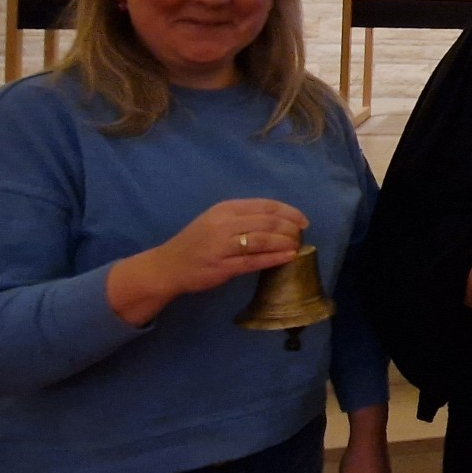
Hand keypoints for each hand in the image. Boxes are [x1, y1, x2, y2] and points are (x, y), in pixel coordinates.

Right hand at [106, 198, 309, 325]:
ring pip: (263, 241)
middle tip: (303, 234)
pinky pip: (254, 261)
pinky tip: (288, 257)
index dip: (288, 212)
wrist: (168, 266)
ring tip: (298, 245)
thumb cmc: (197, 242)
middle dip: (290, 228)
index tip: (303, 219)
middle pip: (267, 222)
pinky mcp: (223, 267)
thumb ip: (242, 217)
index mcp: (225, 209)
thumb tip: (279, 220)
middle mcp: (224, 224)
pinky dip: (274, 258)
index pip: (265, 205)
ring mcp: (223, 246)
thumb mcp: (216, 220)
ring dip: (285, 242)